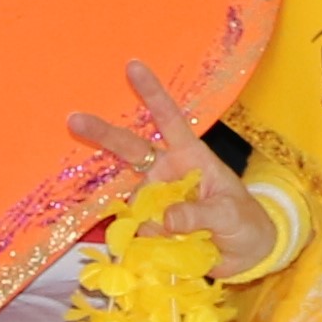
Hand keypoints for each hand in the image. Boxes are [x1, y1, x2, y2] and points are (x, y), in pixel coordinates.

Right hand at [66, 55, 274, 274]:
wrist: (248, 254)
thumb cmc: (245, 222)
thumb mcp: (230, 214)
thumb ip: (198, 214)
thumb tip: (162, 220)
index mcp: (190, 156)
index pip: (169, 120)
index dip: (152, 94)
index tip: (133, 67)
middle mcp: (166, 174)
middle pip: (129, 149)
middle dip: (101, 133)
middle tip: (73, 119)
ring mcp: (155, 201)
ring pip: (130, 202)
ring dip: (136, 221)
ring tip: (176, 244)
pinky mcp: (149, 229)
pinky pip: (133, 232)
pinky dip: (134, 243)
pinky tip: (149, 254)